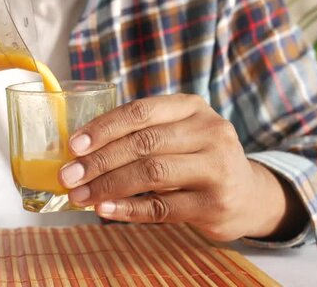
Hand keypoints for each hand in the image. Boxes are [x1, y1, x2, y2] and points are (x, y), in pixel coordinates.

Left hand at [58, 94, 307, 241]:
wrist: (247, 195)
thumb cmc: (196, 159)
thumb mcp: (177, 134)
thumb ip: (139, 135)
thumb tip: (79, 153)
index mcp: (191, 107)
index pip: (140, 111)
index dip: (103, 128)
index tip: (74, 146)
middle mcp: (209, 131)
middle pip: (143, 143)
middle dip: (99, 161)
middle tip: (68, 176)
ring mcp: (217, 167)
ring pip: (151, 173)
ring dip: (108, 186)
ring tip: (80, 195)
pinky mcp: (215, 203)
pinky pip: (162, 207)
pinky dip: (128, 209)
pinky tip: (104, 209)